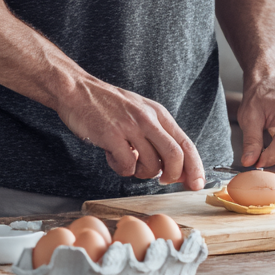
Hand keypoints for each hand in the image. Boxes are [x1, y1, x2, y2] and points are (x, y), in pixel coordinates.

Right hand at [57, 76, 205, 190]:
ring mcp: (130, 126)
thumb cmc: (108, 105)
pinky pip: (126, 166)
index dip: (195, 167)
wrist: (77, 90)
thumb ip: (157, 136)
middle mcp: (148, 118)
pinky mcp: (112, 135)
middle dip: (173, 176)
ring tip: (129, 160)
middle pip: (175, 156)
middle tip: (163, 181)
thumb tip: (175, 167)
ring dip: (141, 173)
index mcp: (158, 113)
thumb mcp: (140, 113)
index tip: (196, 184)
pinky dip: (121, 169)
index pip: (185, 144)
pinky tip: (113, 156)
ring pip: (151, 165)